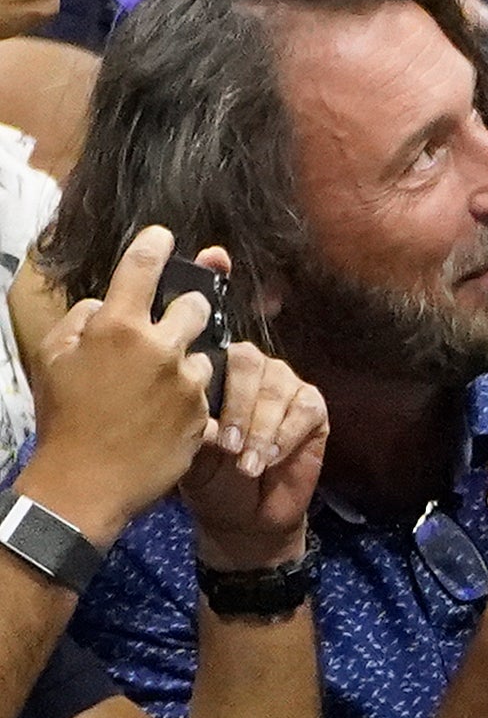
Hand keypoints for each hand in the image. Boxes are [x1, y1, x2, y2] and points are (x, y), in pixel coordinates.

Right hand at [16, 225, 225, 545]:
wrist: (87, 481)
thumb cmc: (64, 417)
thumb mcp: (52, 358)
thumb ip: (82, 319)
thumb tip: (108, 304)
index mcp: (118, 327)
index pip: (143, 266)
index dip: (156, 244)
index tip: (164, 235)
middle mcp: (161, 347)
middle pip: (196, 305)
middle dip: (187, 309)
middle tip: (168, 325)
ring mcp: (188, 381)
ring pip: (204, 353)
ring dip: (188, 361)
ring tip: (156, 387)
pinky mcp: (205, 412)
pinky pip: (205, 391)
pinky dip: (190, 396)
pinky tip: (163, 414)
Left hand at [177, 342, 330, 570]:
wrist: (247, 516)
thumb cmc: (212, 480)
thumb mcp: (193, 457)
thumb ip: (198, 430)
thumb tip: (208, 418)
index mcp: (211, 372)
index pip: (208, 354)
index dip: (205, 382)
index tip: (202, 425)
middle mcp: (249, 371)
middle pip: (247, 362)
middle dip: (239, 407)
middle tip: (230, 447)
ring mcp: (283, 386)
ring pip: (276, 388)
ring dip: (262, 430)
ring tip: (248, 466)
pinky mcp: (312, 408)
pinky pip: (304, 410)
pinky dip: (287, 437)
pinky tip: (272, 459)